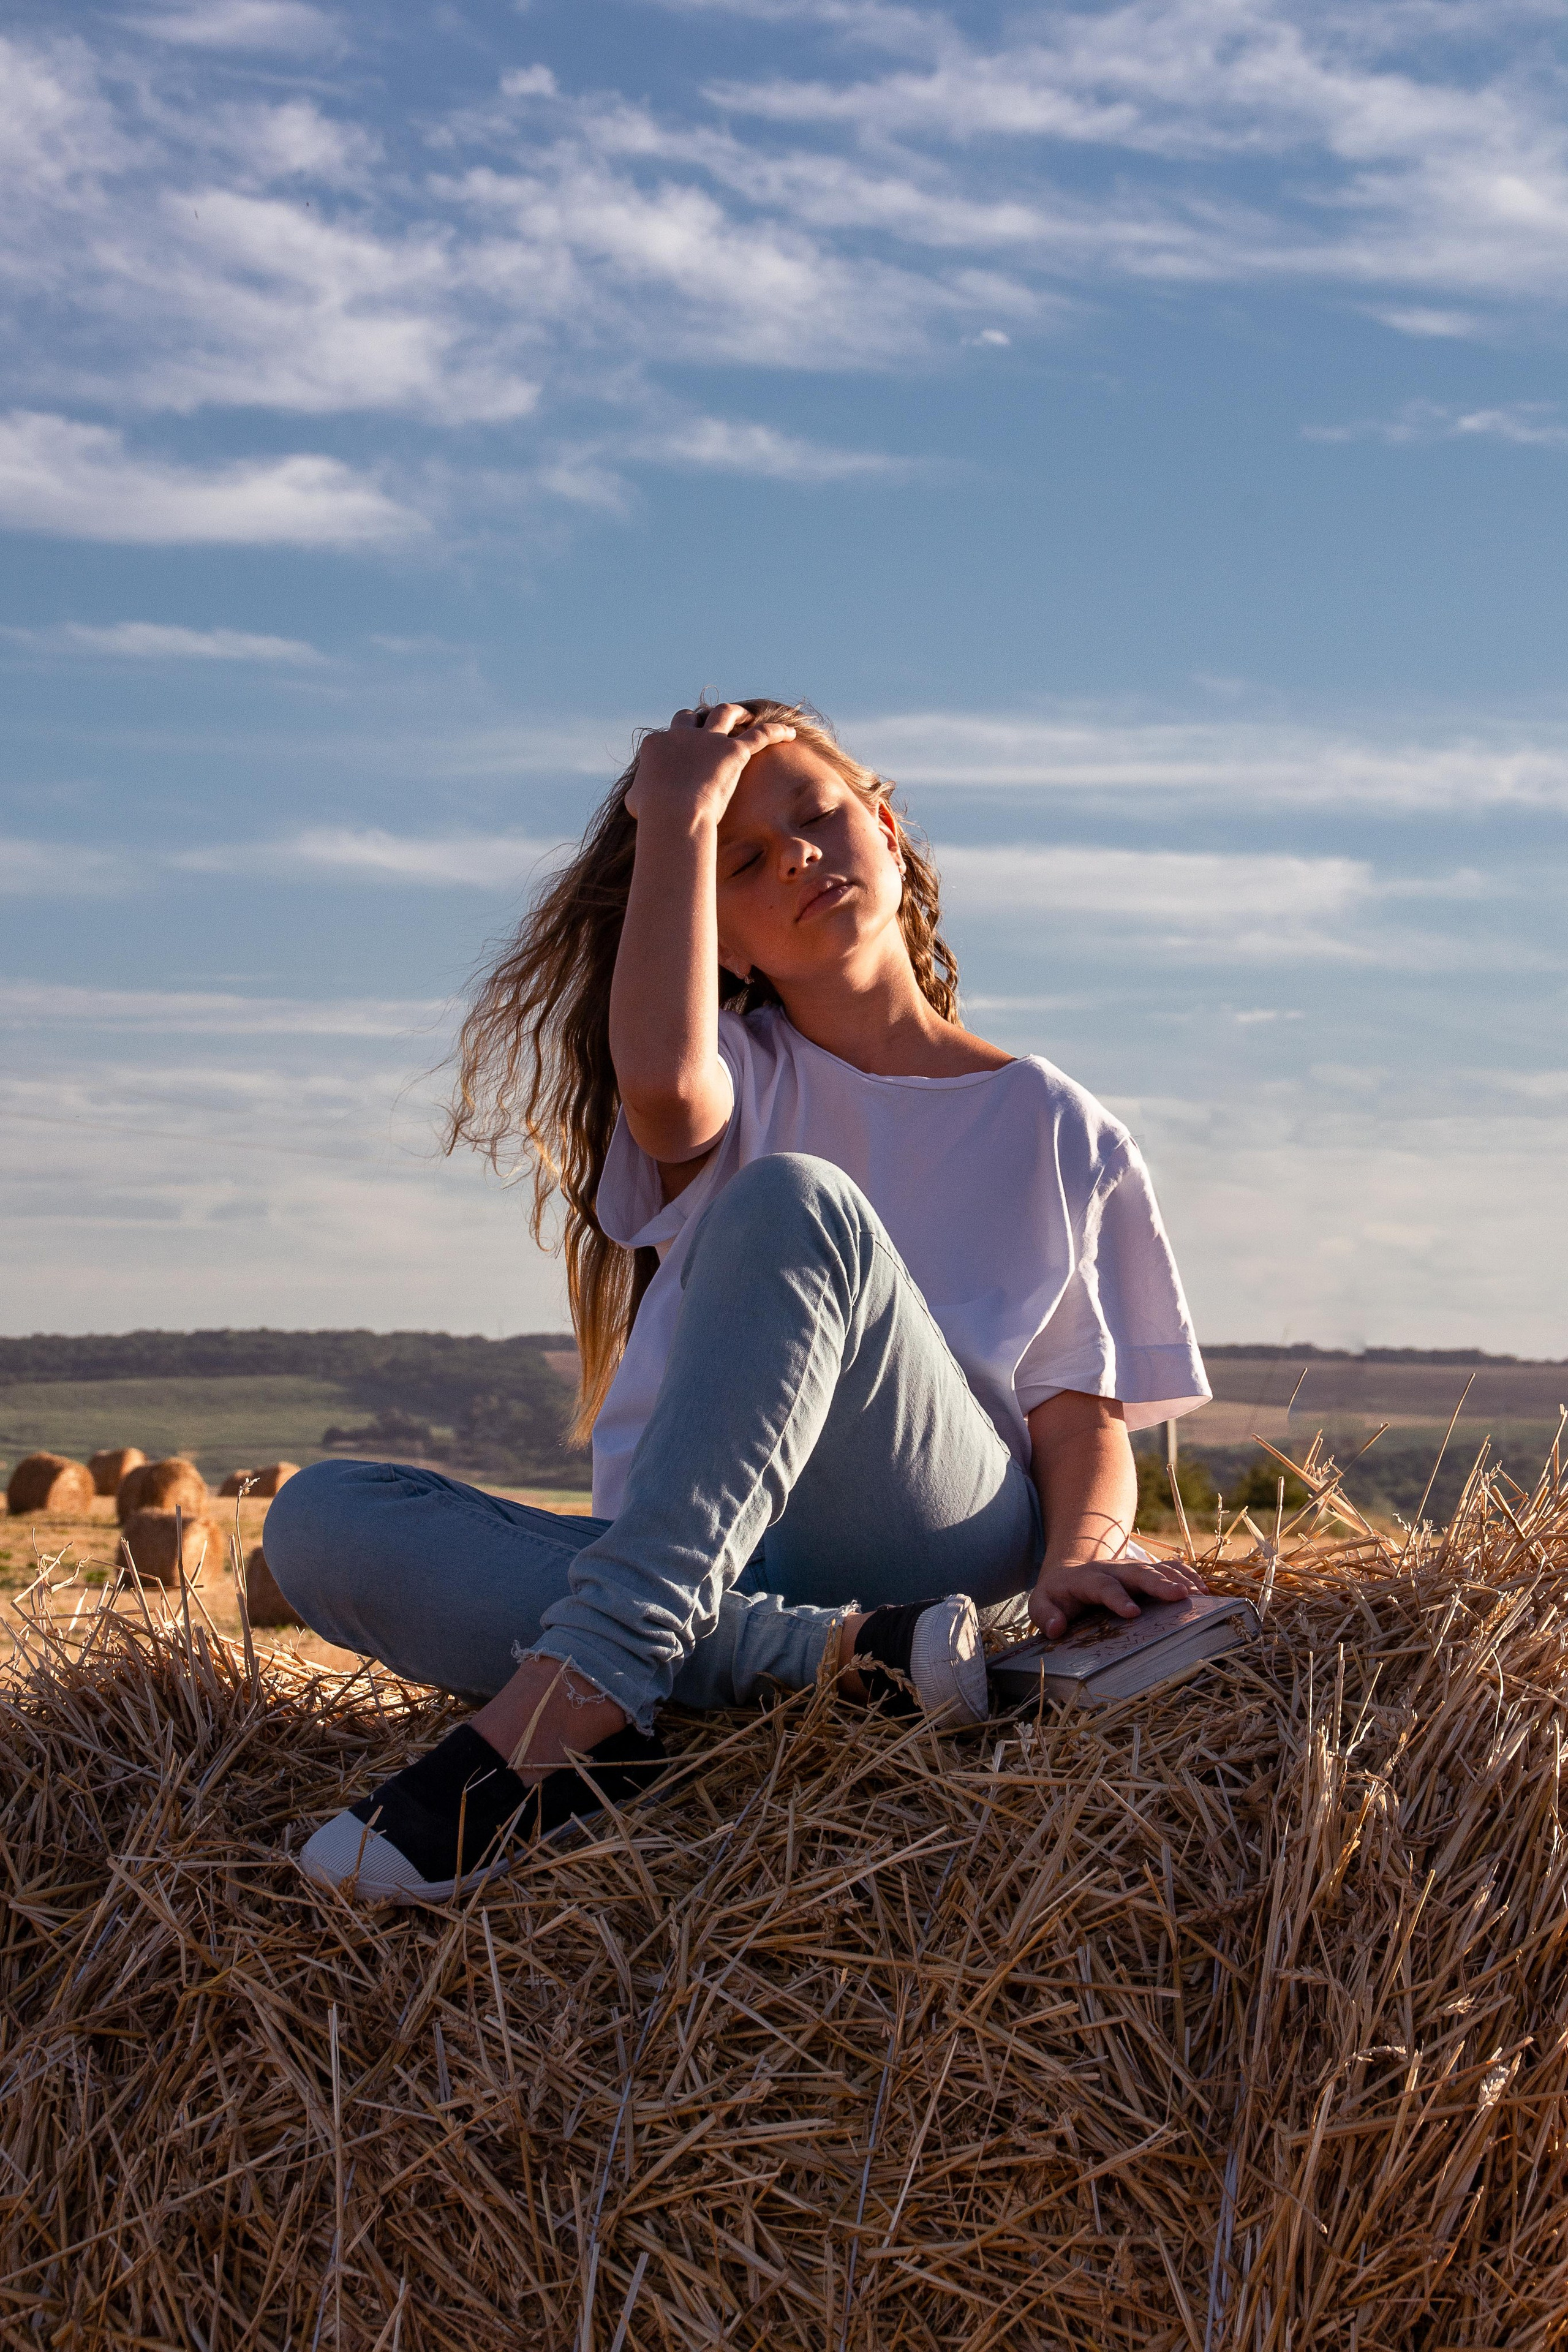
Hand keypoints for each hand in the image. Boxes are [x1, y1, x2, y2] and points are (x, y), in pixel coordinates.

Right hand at [623, 704, 795, 825]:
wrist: (673, 811)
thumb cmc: (653, 814)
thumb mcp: (636, 803)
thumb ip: (640, 793)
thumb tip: (640, 797)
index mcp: (657, 745)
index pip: (666, 738)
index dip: (675, 745)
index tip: (681, 757)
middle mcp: (682, 735)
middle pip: (691, 718)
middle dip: (699, 720)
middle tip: (709, 725)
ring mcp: (709, 740)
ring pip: (725, 713)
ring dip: (736, 712)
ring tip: (746, 715)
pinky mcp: (734, 750)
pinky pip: (761, 734)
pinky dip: (776, 731)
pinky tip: (790, 732)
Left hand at [1028, 1551, 1205, 1640]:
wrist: (1071, 1570)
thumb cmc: (1057, 1596)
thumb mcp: (1041, 1604)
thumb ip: (1045, 1615)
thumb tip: (1056, 1628)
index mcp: (1087, 1580)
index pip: (1103, 1586)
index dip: (1117, 1598)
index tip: (1132, 1613)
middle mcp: (1113, 1570)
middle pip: (1138, 1573)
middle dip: (1159, 1584)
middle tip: (1181, 1596)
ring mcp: (1132, 1569)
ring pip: (1157, 1569)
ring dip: (1178, 1579)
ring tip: (1198, 1594)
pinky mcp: (1146, 1571)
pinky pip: (1169, 1569)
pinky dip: (1186, 1576)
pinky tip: (1203, 1590)